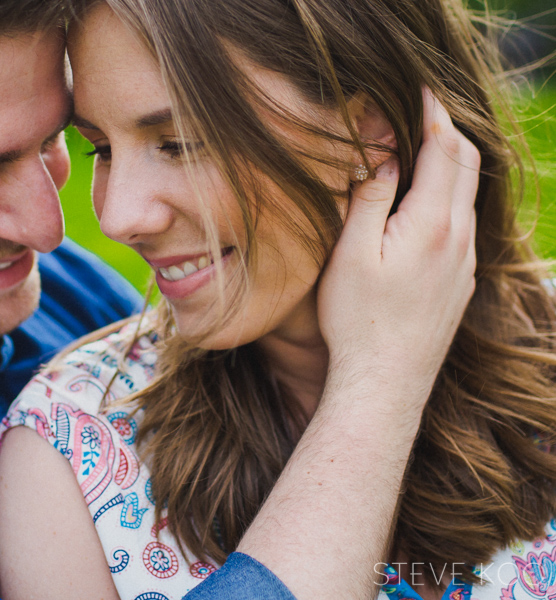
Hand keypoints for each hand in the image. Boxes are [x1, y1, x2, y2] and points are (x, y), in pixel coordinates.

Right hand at [317, 88, 478, 407]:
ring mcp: (466, 261)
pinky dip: (451, 193)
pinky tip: (427, 200)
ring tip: (424, 144)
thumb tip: (383, 154)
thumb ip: (369, 198)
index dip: (432, 112)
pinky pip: (465, 221)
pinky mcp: (462, 280)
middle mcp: (459, 238)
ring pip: (469, 193)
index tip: (419, 87)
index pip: (443, 149)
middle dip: (447, 128)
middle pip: (465, 164)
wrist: (386, 382)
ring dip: (452, 161)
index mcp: (432, 224)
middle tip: (422, 107)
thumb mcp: (350, 254)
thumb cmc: (358, 320)